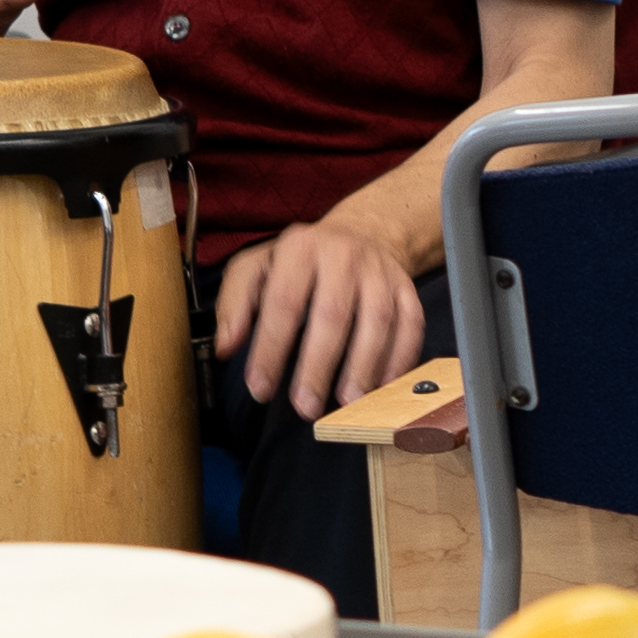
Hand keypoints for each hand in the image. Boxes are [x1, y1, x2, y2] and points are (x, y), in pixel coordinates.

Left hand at [213, 213, 429, 413]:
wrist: (363, 231)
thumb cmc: (301, 260)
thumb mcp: (256, 267)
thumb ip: (234, 304)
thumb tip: (226, 347)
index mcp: (300, 248)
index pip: (284, 303)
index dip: (271, 349)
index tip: (261, 388)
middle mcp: (344, 255)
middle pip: (333, 315)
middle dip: (318, 366)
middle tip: (305, 407)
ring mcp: (380, 271)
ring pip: (377, 321)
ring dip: (362, 367)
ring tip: (347, 403)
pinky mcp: (406, 287)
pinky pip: (411, 324)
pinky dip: (399, 358)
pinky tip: (383, 385)